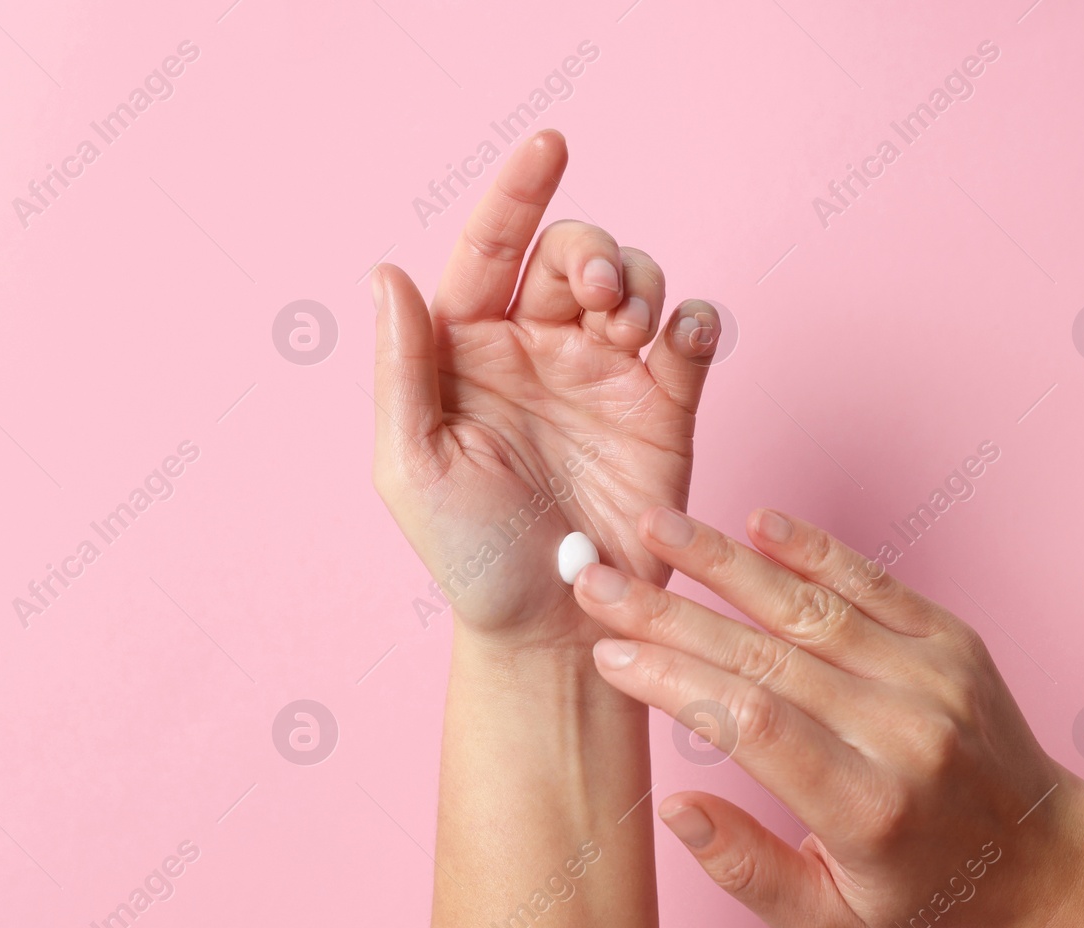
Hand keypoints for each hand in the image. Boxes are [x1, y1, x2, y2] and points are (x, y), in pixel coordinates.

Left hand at [372, 131, 721, 644]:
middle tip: (601, 298)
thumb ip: (402, 367)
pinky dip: (698, 322)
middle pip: (574, 253)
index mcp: (469, 352)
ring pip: (637, 282)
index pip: (491, 249)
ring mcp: (604, 377)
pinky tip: (685, 337)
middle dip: (593, 252)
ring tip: (631, 327)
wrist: (554, 629)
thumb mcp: (412, 465)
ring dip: (643, 281)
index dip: (517, 191)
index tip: (549, 142)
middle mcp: (539, 351)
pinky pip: (691, 340)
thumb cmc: (470, 557)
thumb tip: (384, 271)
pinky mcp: (664, 410)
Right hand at [572, 505, 1083, 927]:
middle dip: (666, 613)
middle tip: (595, 581)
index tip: (608, 655)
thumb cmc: (917, 889)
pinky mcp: (949, 638)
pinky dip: (810, 548)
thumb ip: (745, 870)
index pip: (749, 723)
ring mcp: (931, 678)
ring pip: (807, 606)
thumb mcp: (826, 919)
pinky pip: (870, 582)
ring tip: (653, 527)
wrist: (1037, 853)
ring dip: (721, 561)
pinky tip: (755, 521)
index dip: (672, 682)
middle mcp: (903, 733)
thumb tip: (674, 804)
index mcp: (867, 807)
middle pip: (763, 656)